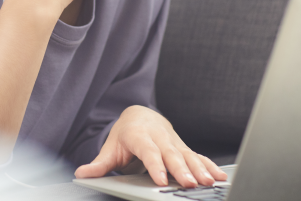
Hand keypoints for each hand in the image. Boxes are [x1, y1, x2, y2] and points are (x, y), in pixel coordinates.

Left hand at [74, 106, 227, 187]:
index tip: (161, 179)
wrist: (140, 115)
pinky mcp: (183, 147)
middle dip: (181, 169)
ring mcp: (173, 141)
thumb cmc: (125, 135)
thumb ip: (98, 164)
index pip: (148, 151)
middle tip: (190, 184)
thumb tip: (81, 173)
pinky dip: (209, 165)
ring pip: (187, 154)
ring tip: (208, 182)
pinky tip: (219, 176)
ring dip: (199, 168)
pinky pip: (198, 156)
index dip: (155, 165)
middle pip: (171, 154)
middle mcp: (158, 136)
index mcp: (139, 136)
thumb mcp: (110, 148)